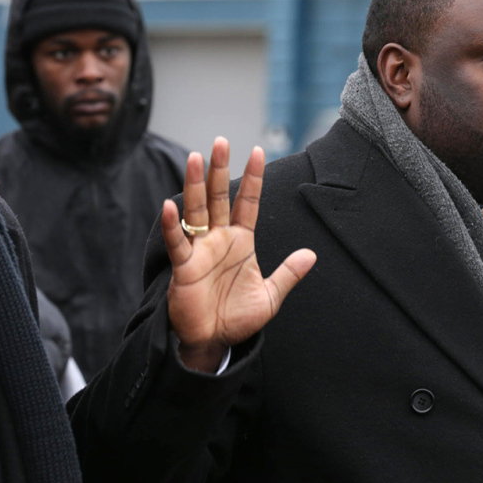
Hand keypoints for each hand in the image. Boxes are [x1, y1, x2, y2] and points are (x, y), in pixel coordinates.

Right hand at [161, 137, 316, 372]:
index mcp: (241, 241)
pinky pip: (178, 243)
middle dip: (218, 170)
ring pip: (197, 211)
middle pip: (218, 198)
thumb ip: (289, 274)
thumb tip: (312, 254)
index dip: (253, 178)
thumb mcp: (271, 295)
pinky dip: (174, 226)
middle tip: (220, 140)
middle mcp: (219, 240)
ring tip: (196, 158)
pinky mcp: (184, 268)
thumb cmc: (238, 317)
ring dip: (195, 185)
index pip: (247, 202)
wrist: (214, 342)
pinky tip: (171, 206)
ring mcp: (200, 251)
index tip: (258, 151)